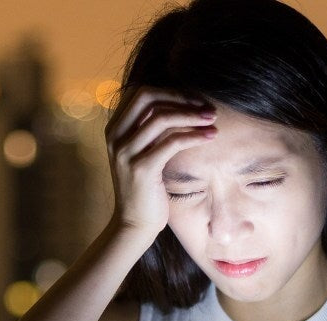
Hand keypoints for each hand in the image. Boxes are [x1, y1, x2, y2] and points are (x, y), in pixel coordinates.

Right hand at [103, 85, 216, 244]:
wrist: (135, 224)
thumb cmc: (145, 188)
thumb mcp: (143, 153)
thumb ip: (150, 130)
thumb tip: (178, 103)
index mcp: (114, 129)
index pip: (140, 93)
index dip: (169, 90)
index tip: (193, 99)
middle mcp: (115, 137)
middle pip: (147, 97)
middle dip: (180, 97)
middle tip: (205, 106)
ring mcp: (125, 153)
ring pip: (162, 117)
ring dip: (192, 115)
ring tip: (213, 119)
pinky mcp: (141, 169)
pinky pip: (172, 142)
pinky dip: (194, 135)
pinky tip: (210, 137)